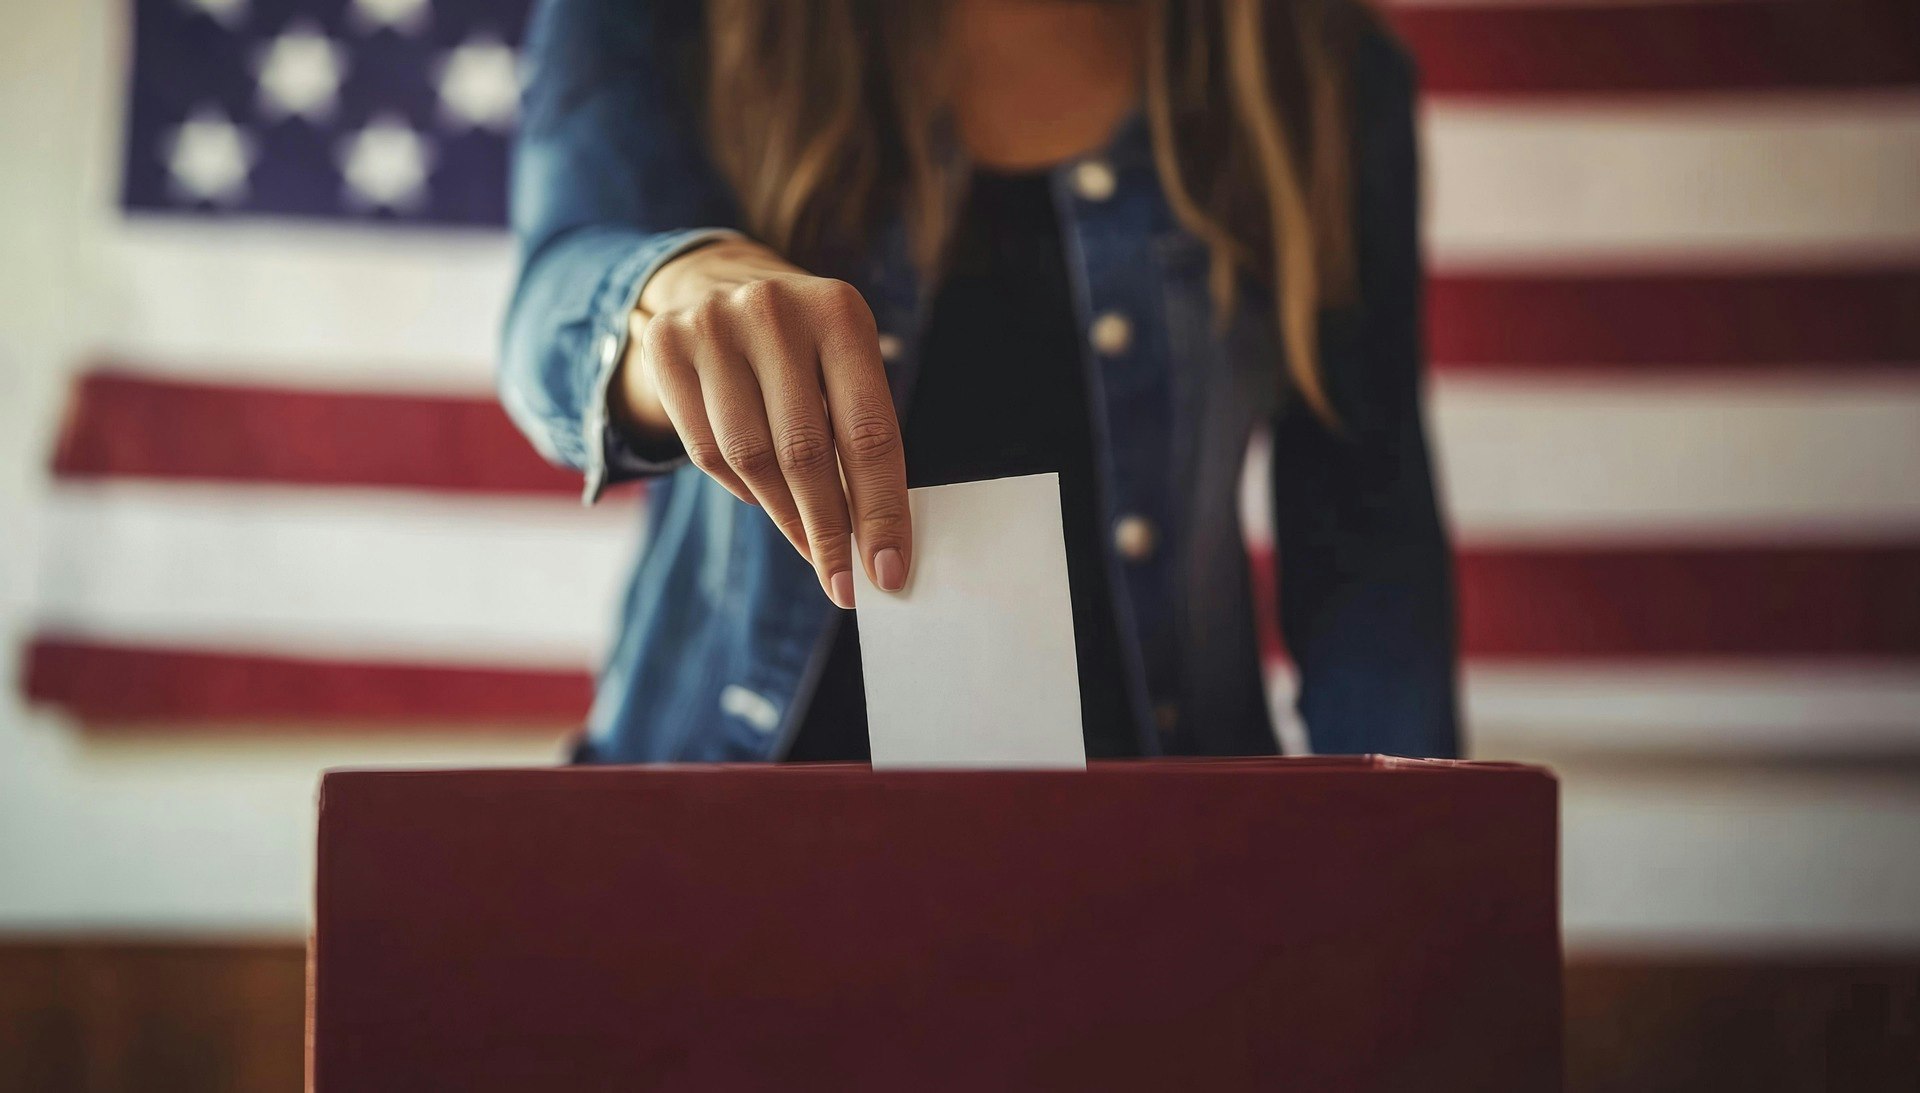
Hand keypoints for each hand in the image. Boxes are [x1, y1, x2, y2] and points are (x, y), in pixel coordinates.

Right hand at [616, 239, 910, 608]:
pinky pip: (705, 451)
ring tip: (810, 545)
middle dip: (828, 530)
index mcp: (840, 313)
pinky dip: (740, 488)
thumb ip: (860, 435)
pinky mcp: (667, 347)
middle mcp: (774, 310)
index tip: (886, 570)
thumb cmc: (803, 347)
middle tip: (842, 581)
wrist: (715, 282)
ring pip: (750, 458)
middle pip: (805, 452)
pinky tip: (763, 496)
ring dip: (785, 516)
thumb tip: (876, 541)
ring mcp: (713, 325)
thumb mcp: (845, 364)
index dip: (880, 510)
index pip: (869, 432)